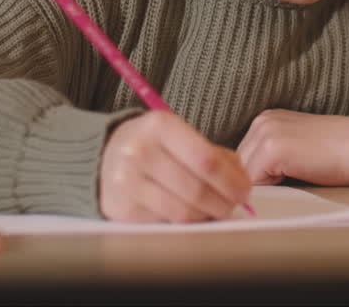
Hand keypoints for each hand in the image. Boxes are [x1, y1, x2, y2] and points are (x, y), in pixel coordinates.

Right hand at [98, 111, 250, 222]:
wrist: (103, 155)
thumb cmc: (153, 144)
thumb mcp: (179, 134)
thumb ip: (213, 153)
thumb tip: (242, 180)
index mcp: (159, 126)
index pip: (206, 159)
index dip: (231, 180)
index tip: (245, 190)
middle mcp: (139, 152)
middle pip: (196, 189)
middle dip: (223, 202)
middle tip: (234, 205)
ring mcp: (127, 182)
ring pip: (182, 211)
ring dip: (207, 216)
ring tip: (215, 211)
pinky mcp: (120, 208)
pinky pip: (165, 222)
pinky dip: (184, 222)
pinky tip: (191, 214)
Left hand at [236, 110, 348, 185]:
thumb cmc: (340, 155)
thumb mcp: (297, 150)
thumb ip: (271, 161)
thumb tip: (246, 188)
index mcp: (266, 120)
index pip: (239, 158)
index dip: (251, 179)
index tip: (270, 188)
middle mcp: (261, 122)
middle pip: (236, 167)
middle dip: (251, 185)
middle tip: (279, 191)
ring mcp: (266, 133)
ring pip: (243, 177)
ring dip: (262, 188)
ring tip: (291, 184)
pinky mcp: (273, 149)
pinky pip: (254, 183)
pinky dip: (270, 191)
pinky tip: (296, 182)